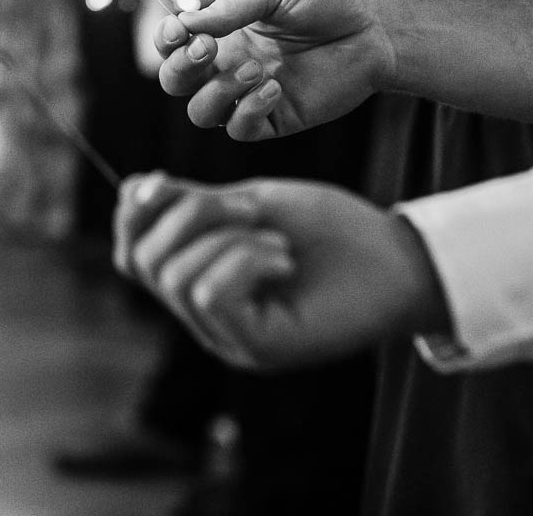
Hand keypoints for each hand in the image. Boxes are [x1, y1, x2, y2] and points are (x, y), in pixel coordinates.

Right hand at [114, 174, 438, 371]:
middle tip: (248, 205)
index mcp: (201, 276)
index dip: (132, 216)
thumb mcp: (252, 204)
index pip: (133, 254)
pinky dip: (242, 261)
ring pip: (176, 277)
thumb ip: (195, 205)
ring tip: (273, 238)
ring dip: (223, 238)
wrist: (400, 259)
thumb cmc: (333, 231)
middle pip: (145, 262)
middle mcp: (207, 315)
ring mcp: (230, 337)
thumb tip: (133, 189)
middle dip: (187, 215)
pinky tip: (283, 259)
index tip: (161, 183)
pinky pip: (211, 295)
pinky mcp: (257, 348)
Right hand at [155, 0, 395, 138]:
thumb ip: (231, 8)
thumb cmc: (328, 1)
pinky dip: (248, 111)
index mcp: (225, 34)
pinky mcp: (277, 119)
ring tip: (254, 69)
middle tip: (209, 47)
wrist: (375, 28)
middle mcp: (230, 66)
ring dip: (216, 92)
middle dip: (180, 68)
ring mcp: (251, 95)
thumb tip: (187, 23)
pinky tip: (274, 88)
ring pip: (202, 113)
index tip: (179, 28)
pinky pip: (241, 130)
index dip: (165, 41)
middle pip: (176, 84)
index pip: (174, 47)